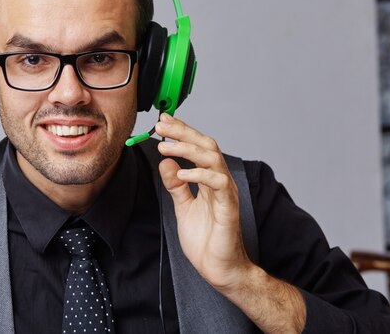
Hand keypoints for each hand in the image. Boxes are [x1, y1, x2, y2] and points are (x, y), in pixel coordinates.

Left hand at [156, 113, 306, 332]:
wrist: (218, 269)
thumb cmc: (206, 240)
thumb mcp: (183, 207)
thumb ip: (176, 186)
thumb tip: (166, 163)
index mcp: (209, 180)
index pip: (197, 147)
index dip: (182, 132)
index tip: (163, 121)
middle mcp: (219, 182)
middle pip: (206, 145)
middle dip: (183, 132)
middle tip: (161, 125)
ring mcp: (225, 193)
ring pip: (212, 159)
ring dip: (187, 148)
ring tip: (166, 146)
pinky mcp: (228, 208)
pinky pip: (218, 183)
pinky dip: (200, 174)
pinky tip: (181, 172)